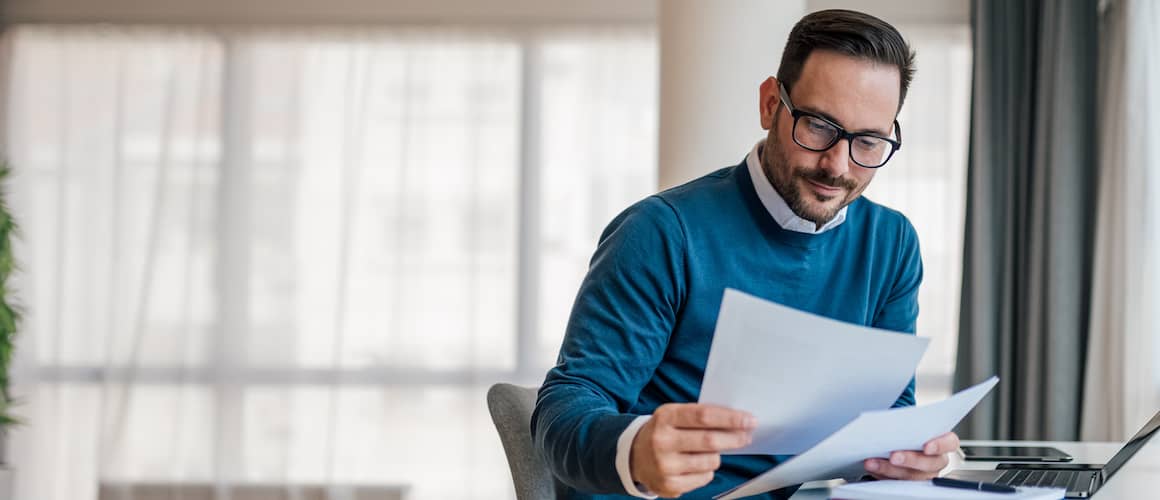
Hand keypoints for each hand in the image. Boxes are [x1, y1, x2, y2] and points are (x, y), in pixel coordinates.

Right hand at [630, 403, 756, 497]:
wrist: (634, 456)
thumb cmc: (664, 432)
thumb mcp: (674, 415)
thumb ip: (700, 416)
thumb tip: (738, 422)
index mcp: (665, 417)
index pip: (703, 416)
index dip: (730, 418)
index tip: (749, 420)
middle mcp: (662, 441)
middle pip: (710, 441)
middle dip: (734, 438)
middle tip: (747, 436)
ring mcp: (665, 465)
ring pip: (711, 461)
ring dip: (717, 456)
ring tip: (709, 451)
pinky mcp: (670, 485)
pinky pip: (705, 477)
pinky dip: (707, 470)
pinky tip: (696, 465)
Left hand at [863, 431, 959, 479]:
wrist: (898, 440)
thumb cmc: (908, 430)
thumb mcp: (910, 423)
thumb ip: (907, 423)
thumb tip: (890, 421)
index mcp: (942, 441)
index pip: (950, 443)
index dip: (940, 445)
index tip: (926, 447)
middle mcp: (936, 460)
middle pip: (929, 464)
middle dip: (910, 460)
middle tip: (894, 456)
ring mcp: (923, 474)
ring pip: (911, 476)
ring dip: (890, 469)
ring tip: (872, 462)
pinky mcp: (908, 482)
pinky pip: (897, 481)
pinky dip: (881, 474)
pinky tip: (872, 467)